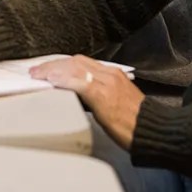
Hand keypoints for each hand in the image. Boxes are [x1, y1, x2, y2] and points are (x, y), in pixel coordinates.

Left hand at [29, 55, 144, 148]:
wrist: (155, 130)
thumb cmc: (137, 122)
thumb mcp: (116, 101)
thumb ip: (100, 93)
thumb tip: (79, 94)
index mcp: (113, 74)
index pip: (81, 62)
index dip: (61, 63)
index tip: (47, 68)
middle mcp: (109, 74)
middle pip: (75, 61)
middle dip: (53, 64)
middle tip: (36, 71)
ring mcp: (107, 83)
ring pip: (74, 68)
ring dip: (52, 70)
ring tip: (38, 75)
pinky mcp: (104, 95)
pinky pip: (79, 82)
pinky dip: (63, 79)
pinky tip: (52, 81)